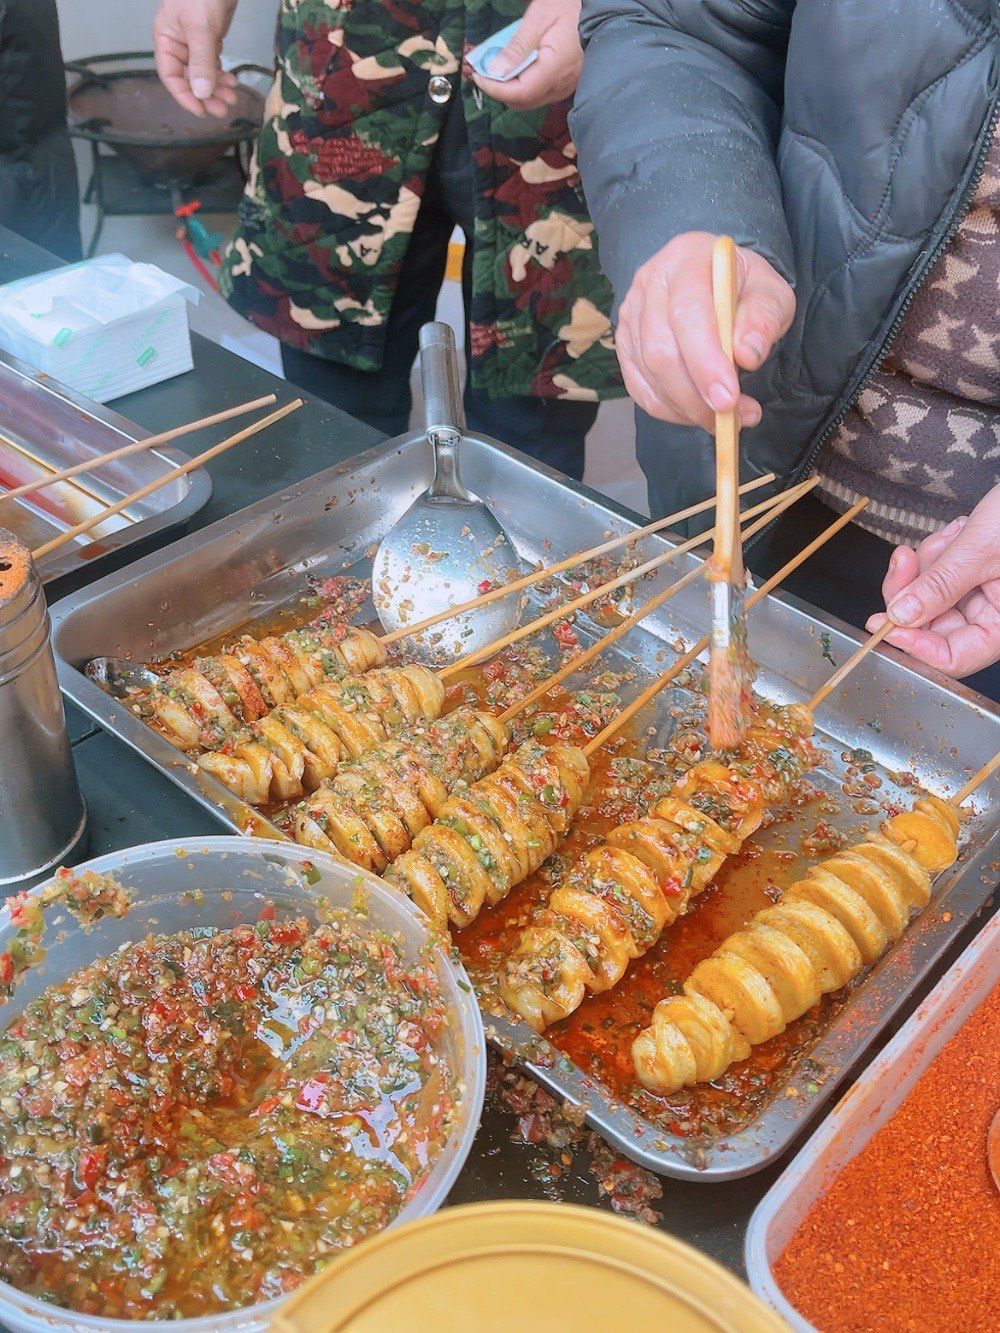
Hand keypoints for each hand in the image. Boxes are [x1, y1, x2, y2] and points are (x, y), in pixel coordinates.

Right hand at [153, 0, 238, 117]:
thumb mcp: (200, 28)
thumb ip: (201, 62)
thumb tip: (201, 93)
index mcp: (166, 40)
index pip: (170, 76)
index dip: (185, 96)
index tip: (202, 111)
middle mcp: (178, 44)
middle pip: (189, 79)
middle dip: (206, 95)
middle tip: (224, 109)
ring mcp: (195, 42)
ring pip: (203, 74)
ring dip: (217, 88)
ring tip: (232, 98)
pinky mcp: (210, 39)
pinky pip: (213, 64)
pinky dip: (222, 75)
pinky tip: (232, 82)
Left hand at [471, 0, 582, 108]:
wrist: (595, 9)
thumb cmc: (568, 6)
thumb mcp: (538, 18)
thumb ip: (517, 47)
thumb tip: (495, 71)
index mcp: (556, 68)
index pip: (521, 93)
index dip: (496, 89)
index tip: (479, 75)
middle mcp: (562, 85)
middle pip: (523, 102)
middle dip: (499, 91)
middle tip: (483, 72)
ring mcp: (565, 87)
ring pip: (530, 101)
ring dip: (509, 90)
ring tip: (495, 71)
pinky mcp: (565, 85)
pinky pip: (539, 94)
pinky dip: (522, 87)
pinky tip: (513, 71)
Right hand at [616, 231, 794, 429]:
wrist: (716, 281)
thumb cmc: (743, 288)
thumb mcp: (770, 294)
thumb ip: (764, 319)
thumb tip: (746, 355)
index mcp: (687, 259)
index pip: (687, 314)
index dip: (705, 362)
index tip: (728, 400)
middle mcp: (650, 282)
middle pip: (660, 350)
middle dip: (694, 395)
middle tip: (729, 419)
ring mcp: (631, 314)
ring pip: (648, 373)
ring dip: (685, 407)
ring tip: (722, 419)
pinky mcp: (624, 343)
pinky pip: (639, 388)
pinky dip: (668, 410)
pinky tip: (696, 413)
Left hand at [867, 485, 999, 677]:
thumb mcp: (981, 549)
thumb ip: (941, 585)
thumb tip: (901, 616)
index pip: (953, 658)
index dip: (914, 645)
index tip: (883, 623)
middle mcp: (994, 616)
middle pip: (932, 625)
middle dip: (914, 589)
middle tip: (905, 560)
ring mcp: (984, 597)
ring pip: (929, 596)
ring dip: (929, 563)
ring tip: (954, 535)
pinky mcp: (975, 577)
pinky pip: (939, 575)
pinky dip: (938, 553)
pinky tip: (957, 533)